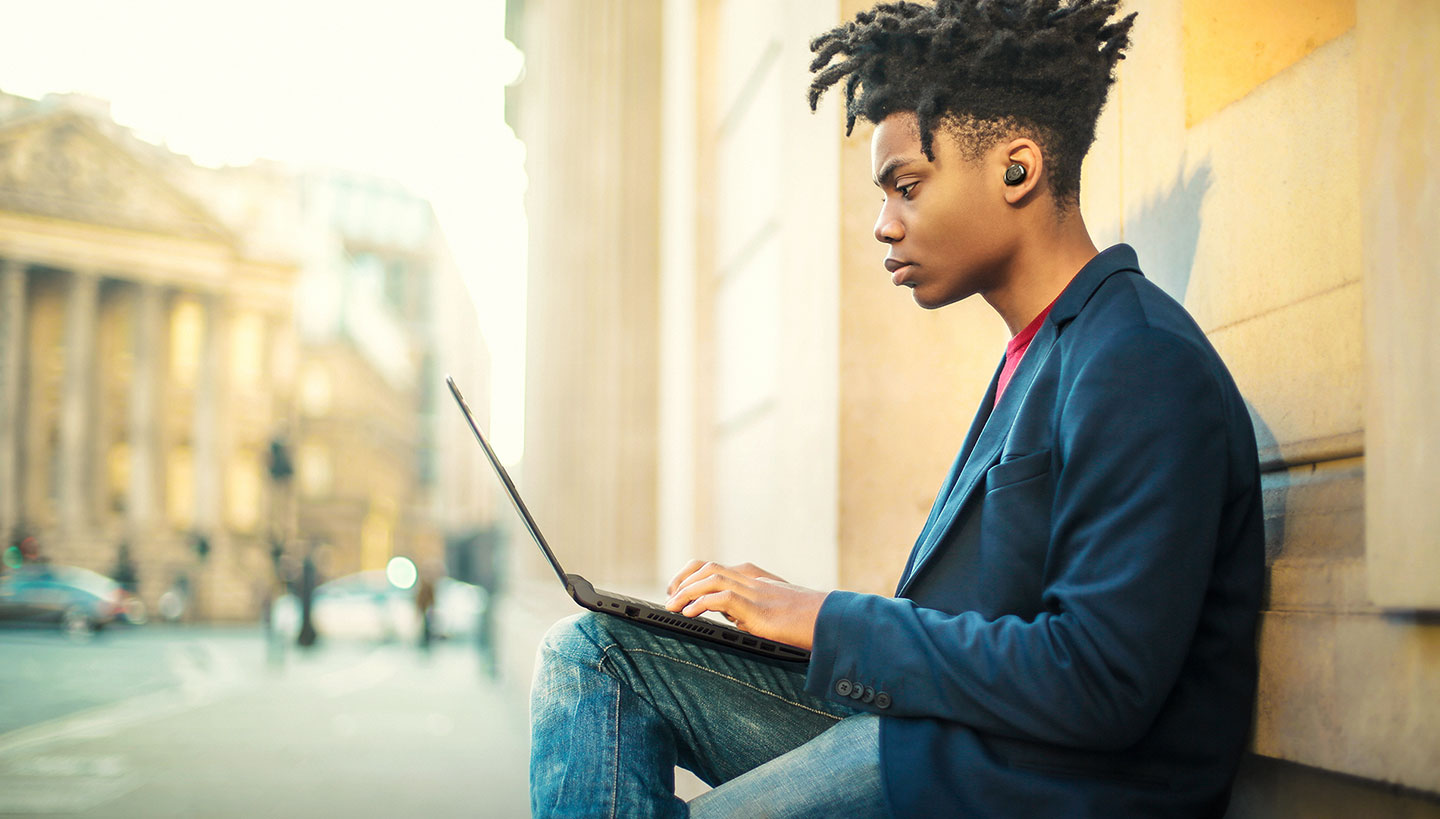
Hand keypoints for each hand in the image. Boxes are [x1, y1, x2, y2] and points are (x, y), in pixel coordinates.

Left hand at [664, 561, 827, 649]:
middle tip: (668, 599)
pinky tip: (691, 614)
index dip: (688, 576)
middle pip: (705, 567)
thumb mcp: (768, 610)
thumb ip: (747, 608)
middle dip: (682, 581)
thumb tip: (726, 615)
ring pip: (710, 578)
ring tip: (672, 607)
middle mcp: (750, 578)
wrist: (829, 620)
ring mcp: (754, 590)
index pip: (712, 566)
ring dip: (686, 592)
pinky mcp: (757, 606)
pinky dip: (702, 604)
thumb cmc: (803, 620)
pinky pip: (722, 598)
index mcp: (752, 577)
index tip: (675, 590)